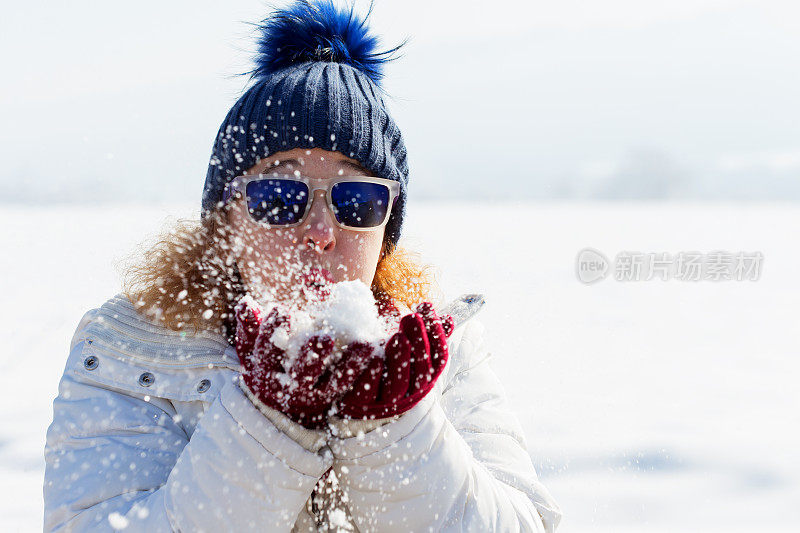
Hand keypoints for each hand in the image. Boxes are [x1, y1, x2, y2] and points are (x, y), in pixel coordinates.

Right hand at [234, 298, 373, 428]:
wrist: (278, 397)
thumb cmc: (266, 360)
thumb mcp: (252, 346)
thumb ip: (250, 325)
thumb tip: (247, 304)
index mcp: (265, 374)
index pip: (267, 351)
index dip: (272, 330)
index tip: (283, 310)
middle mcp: (289, 390)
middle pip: (301, 374)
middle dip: (312, 356)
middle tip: (325, 338)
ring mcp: (314, 395)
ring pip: (333, 382)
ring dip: (351, 363)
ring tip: (366, 343)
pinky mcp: (333, 396)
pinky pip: (350, 384)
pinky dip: (363, 369)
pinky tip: (376, 351)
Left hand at [336, 302, 454, 419]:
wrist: (352, 385)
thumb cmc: (384, 360)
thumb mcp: (407, 345)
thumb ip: (426, 334)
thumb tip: (448, 318)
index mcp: (422, 377)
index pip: (439, 358)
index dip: (436, 334)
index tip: (427, 307)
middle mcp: (409, 392)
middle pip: (421, 373)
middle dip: (419, 343)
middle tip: (412, 317)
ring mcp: (386, 401)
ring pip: (398, 387)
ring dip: (400, 360)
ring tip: (398, 336)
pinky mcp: (361, 403)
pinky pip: (367, 393)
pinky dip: (372, 376)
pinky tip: (374, 358)